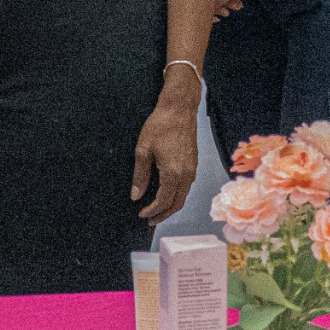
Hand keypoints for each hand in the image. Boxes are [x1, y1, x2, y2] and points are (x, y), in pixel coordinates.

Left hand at [130, 85, 199, 222]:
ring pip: (183, 195)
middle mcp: (186, 174)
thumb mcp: (143, 150)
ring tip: (158, 209)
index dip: (152, 211)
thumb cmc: (160, 126)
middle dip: (163, 214)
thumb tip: (136, 195)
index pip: (163, 201)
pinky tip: (167, 192)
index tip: (141, 214)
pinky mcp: (194, 163)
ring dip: (171, 205)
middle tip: (150, 219)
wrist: (179, 109)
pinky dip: (177, 194)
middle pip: (177, 203)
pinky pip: (187, 186)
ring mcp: (192, 169)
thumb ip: (140, 176)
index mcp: (173, 173)